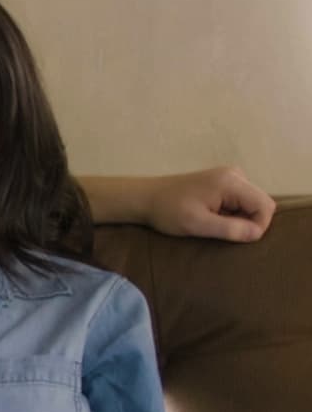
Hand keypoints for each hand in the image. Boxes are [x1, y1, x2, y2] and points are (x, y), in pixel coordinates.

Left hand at [147, 166, 274, 241]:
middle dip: (248, 222)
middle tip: (221, 231)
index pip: (265, 206)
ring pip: (252, 203)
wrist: (145, 197)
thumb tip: (257, 233)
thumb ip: (229, 228)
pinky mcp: (223, 182)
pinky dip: (231, 213)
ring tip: (212, 222)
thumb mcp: (197, 224)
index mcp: (231, 182)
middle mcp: (235, 174)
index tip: (233, 237)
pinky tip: (211, 216)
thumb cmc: (168, 211)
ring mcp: (230, 176)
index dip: (257, 226)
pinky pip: (241, 200)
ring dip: (239, 218)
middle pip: (261, 203)